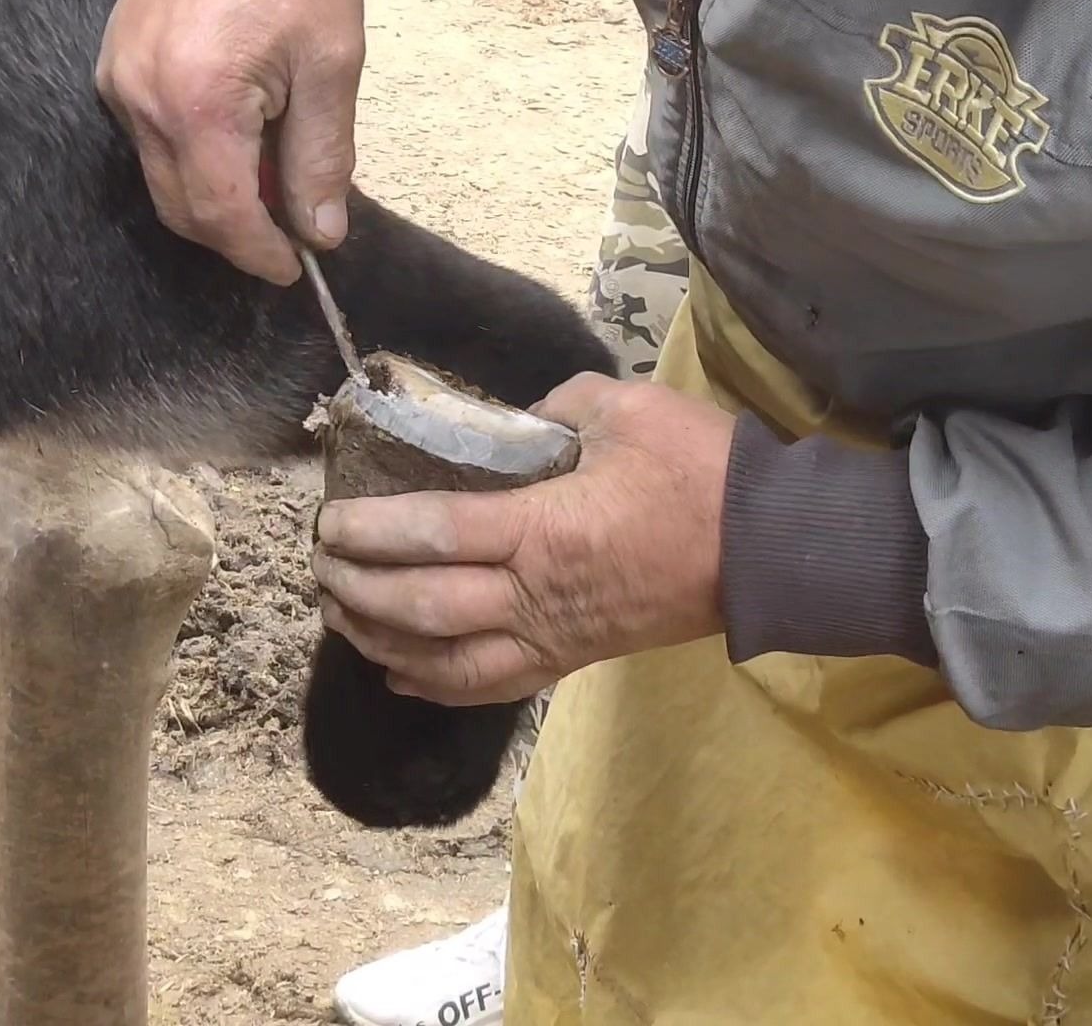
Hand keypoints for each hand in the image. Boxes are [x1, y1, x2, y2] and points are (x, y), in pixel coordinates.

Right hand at [95, 0, 366, 284]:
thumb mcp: (329, 66)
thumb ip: (321, 158)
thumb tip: (320, 232)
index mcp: (196, 102)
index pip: (221, 216)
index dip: (258, 253)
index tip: (293, 268)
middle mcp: (142, 99)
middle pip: (183, 209)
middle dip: (237, 232)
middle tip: (290, 227)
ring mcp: (119, 81)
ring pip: (162, 179)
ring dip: (216, 194)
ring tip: (270, 167)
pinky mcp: (115, 66)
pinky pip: (149, 140)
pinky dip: (193, 156)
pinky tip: (237, 134)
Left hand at [311, 373, 734, 704]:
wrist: (772, 551)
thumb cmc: (700, 475)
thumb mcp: (626, 410)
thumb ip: (556, 406)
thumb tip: (511, 420)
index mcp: (542, 530)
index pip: (434, 534)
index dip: (372, 532)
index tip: (328, 523)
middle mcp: (535, 596)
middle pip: (424, 608)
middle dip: (359, 591)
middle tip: (319, 568)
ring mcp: (553, 637)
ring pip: (447, 661)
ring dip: (383, 642)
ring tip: (340, 615)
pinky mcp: (573, 659)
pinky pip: (491, 685)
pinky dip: (435, 684)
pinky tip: (399, 674)